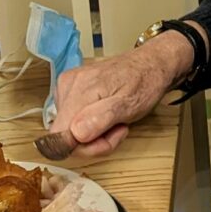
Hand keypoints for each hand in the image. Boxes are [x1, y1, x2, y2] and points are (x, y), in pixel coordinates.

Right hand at [48, 31, 193, 160]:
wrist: (150, 64)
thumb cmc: (144, 82)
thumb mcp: (130, 105)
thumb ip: (101, 118)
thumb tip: (76, 133)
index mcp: (79, 91)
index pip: (60, 137)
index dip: (83, 147)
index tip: (106, 140)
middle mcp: (68, 86)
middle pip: (64, 135)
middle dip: (92, 141)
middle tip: (116, 129)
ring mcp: (68, 87)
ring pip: (69, 129)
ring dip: (94, 134)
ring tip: (115, 120)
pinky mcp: (71, 89)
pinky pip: (73, 119)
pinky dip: (91, 124)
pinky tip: (107, 115)